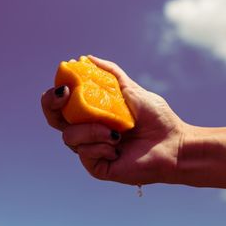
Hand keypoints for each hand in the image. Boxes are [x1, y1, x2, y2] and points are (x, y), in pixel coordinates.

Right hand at [41, 56, 187, 185]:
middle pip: (55, 120)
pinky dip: (100, 146)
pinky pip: (84, 154)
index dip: (54, 96)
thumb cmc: (156, 117)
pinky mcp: (97, 167)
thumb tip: (87, 58)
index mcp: (92, 114)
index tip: (64, 86)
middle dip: (52, 106)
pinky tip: (118, 148)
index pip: (62, 106)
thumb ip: (111, 74)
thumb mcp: (131, 90)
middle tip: (65, 95)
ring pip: (69, 138)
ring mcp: (90, 149)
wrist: (173, 143)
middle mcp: (87, 132)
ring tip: (115, 132)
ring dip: (91, 130)